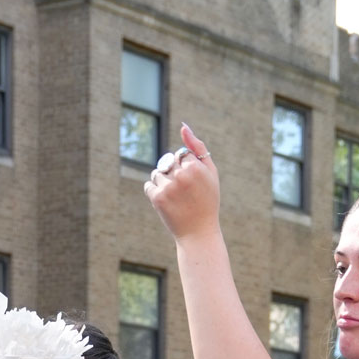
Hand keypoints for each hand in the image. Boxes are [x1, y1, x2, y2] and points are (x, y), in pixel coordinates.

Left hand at [142, 124, 220, 241]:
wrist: (199, 232)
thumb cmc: (207, 200)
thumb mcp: (210, 172)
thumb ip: (198, 147)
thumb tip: (183, 126)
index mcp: (195, 166)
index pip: (181, 155)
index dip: (187, 169)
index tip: (194, 183)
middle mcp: (181, 174)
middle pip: (167, 162)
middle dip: (173, 173)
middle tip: (184, 192)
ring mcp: (168, 187)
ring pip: (157, 173)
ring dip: (162, 182)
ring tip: (176, 197)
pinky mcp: (157, 198)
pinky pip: (149, 185)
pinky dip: (155, 193)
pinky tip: (167, 203)